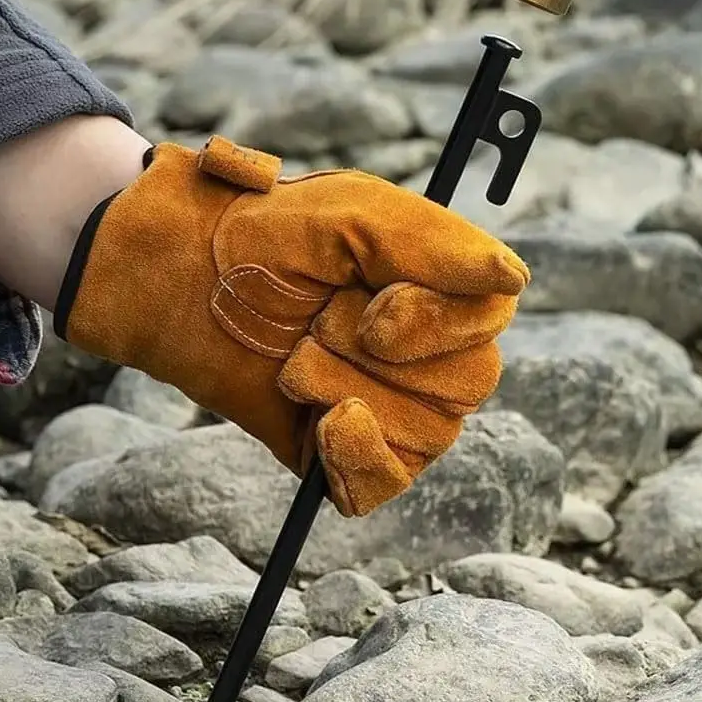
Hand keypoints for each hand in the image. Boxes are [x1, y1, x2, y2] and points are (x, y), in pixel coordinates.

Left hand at [56, 137, 528, 516]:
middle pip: (468, 383)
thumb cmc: (273, 237)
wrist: (188, 282)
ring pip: (427, 432)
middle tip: (315, 325)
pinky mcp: (348, 454)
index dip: (437, 324)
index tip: (373, 311)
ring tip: (295, 362)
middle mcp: (430, 354)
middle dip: (378, 357)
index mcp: (441, 291)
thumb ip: (436, 245)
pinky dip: (358, 459)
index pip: (491, 318)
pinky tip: (324, 426)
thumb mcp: (355, 218)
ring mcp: (394, 409)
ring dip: (347, 391)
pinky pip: (388, 483)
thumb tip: (513, 279)